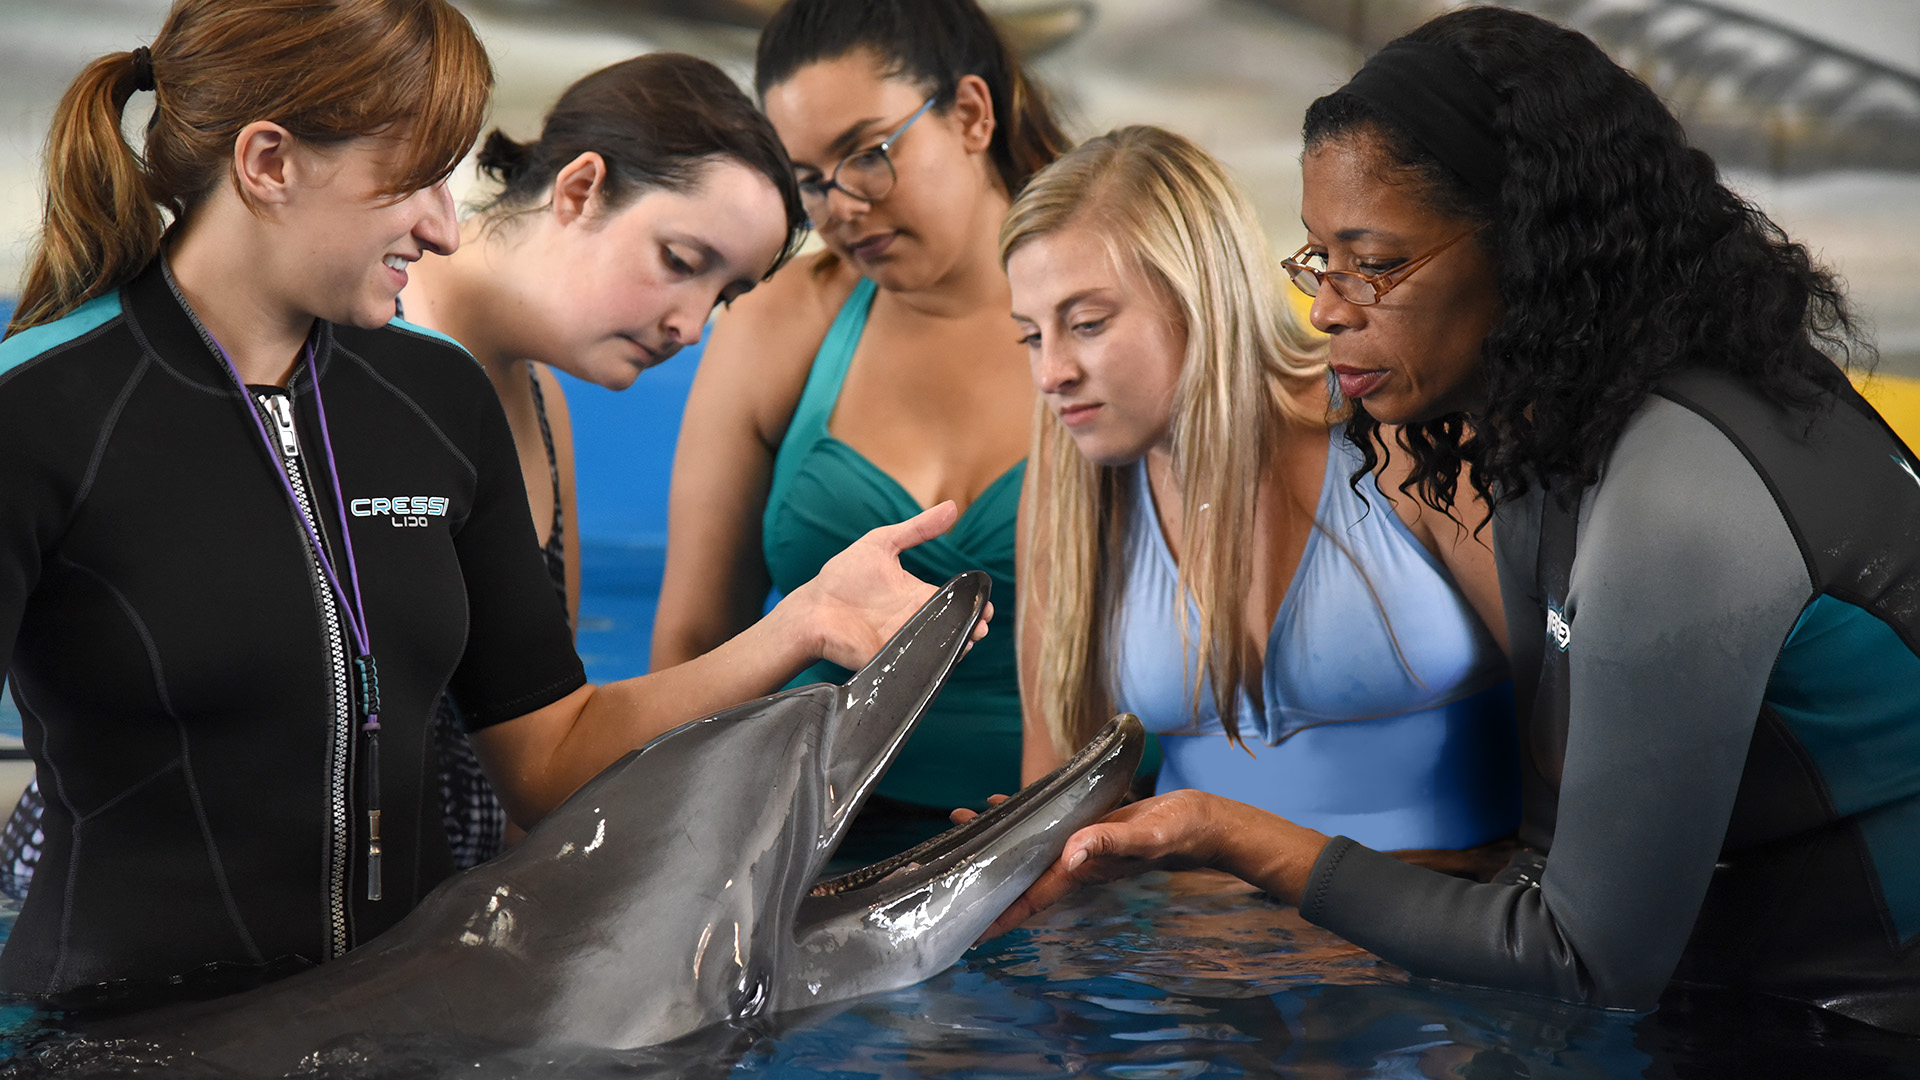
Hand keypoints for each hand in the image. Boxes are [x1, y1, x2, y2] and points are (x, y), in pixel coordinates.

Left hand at [787, 501, 992, 670]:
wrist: (813, 606)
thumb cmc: (844, 574)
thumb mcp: (882, 542)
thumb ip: (917, 528)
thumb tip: (953, 506)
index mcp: (917, 595)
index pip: (954, 601)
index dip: (973, 604)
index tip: (986, 604)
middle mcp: (915, 620)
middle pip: (953, 627)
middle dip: (972, 627)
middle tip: (982, 625)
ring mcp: (904, 642)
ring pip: (940, 647)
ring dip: (958, 645)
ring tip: (970, 638)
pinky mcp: (890, 659)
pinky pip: (916, 664)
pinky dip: (931, 661)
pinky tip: (943, 653)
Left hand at [975, 789, 1224, 939]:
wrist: (1199, 821)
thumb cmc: (1177, 830)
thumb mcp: (1146, 835)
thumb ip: (1111, 843)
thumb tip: (1072, 854)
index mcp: (1084, 871)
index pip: (1034, 898)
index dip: (1002, 914)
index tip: (972, 929)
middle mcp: (1076, 863)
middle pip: (1021, 875)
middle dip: (985, 874)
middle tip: (946, 863)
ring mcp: (1080, 846)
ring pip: (1028, 849)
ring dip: (995, 840)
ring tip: (961, 821)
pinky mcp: (1086, 827)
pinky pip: (1045, 828)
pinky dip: (1020, 818)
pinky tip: (1001, 804)